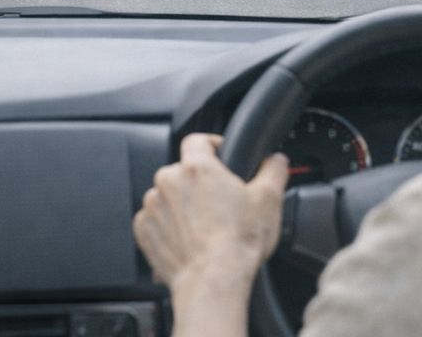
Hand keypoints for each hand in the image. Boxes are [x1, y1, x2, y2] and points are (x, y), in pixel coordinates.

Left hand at [133, 134, 287, 301]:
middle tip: (218, 203)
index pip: (197, 140)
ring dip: (182, 205)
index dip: (211, 145)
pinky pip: (155, 220)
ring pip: (167, 196)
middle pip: (182, 171)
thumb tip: (276, 160)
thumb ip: (273, 170)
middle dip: (198, 183)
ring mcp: (153, 206)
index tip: (219, 155)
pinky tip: (188, 240)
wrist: (212, 282)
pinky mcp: (144, 231)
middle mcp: (169, 182)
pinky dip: (168, 227)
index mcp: (197, 167)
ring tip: (203, 226)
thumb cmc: (237, 244)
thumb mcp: (268, 200)